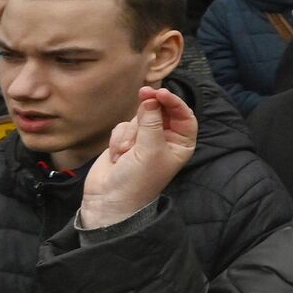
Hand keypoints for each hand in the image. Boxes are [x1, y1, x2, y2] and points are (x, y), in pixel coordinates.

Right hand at [78, 87, 197, 228]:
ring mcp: (145, 139)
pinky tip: (116, 157)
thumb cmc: (137, 180)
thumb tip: (151, 98)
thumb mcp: (150, 150)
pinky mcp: (126, 141)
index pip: (184, 115)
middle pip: (161, 111)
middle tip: (143, 92)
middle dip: (150, 108)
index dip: (174, 102)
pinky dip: (118, 139)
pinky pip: (123, 127)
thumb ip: (151, 122)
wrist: (109, 200)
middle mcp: (166, 140)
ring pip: (139, 118)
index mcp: (181, 143)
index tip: (161, 92)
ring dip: (130, 134)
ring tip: (125, 153)